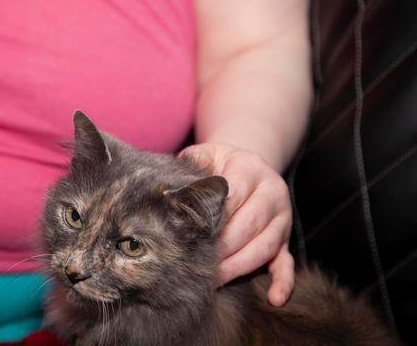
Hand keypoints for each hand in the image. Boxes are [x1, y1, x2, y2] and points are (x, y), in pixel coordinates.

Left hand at [179, 142, 293, 306]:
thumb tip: (167, 193)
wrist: (249, 163)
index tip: (189, 237)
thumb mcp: (205, 155)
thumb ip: (189, 168)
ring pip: (265, 246)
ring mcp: (282, 217)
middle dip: (222, 248)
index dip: (211, 219)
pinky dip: (283, 281)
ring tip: (215, 280)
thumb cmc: (219, 164)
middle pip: (249, 225)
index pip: (232, 197)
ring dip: (239, 266)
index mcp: (250, 169)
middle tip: (197, 264)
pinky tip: (274, 299)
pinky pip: (288, 262)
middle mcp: (271, 192)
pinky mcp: (286, 238)